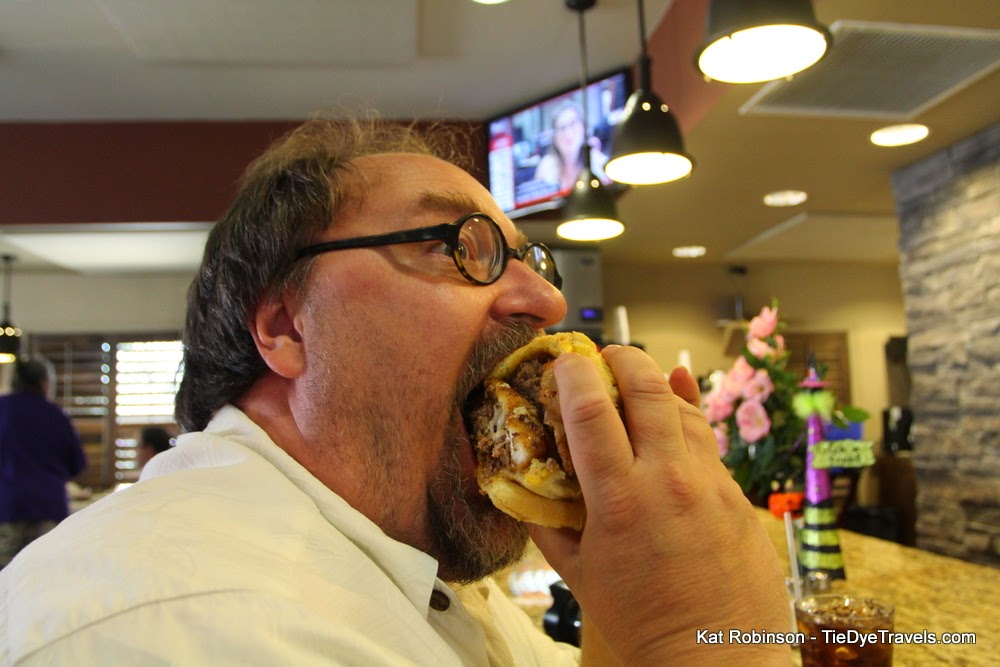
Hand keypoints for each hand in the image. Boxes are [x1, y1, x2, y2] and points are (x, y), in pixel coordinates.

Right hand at [529, 346, 789, 664]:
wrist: (717, 658)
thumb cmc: (641, 622)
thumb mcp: (579, 576)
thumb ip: (549, 526)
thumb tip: (524, 491)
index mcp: (621, 500)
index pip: (590, 410)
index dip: (573, 374)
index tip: (563, 361)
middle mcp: (670, 480)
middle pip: (647, 388)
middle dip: (623, 358)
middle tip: (606, 355)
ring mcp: (710, 484)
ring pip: (685, 409)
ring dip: (658, 386)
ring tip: (638, 383)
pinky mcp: (738, 496)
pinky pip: (710, 443)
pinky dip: (688, 421)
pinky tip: (680, 407)